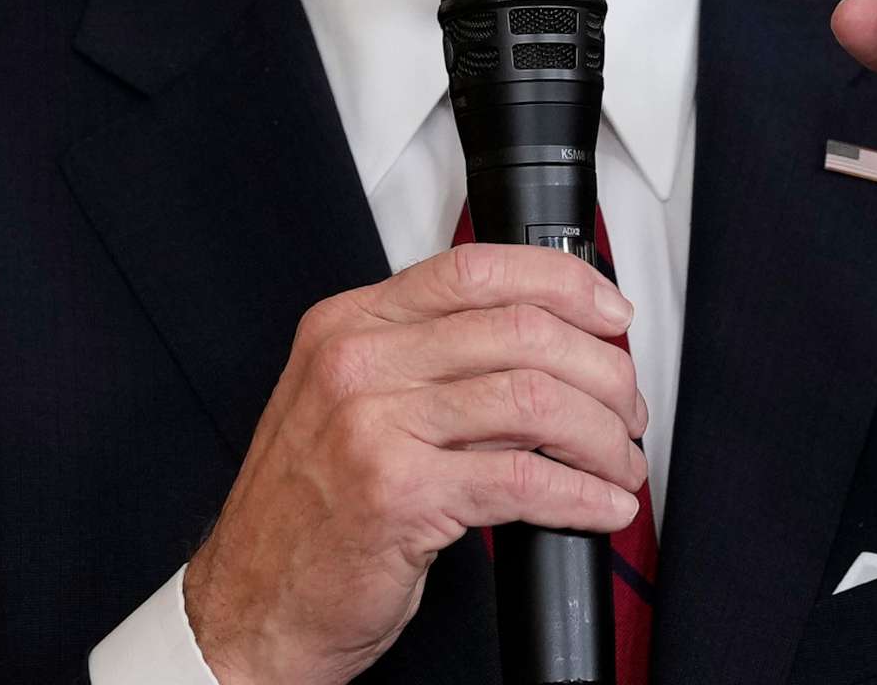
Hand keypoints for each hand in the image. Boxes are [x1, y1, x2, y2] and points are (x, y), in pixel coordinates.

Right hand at [183, 245, 648, 683]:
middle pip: (521, 331)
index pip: (475, 268)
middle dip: (602, 371)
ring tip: (620, 463)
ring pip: (534, 400)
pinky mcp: (397, 495)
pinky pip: (523, 481)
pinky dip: (582, 495)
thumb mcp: (353, 407)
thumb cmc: (309, 514)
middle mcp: (356, 362)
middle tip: (626, 409)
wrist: (250, 608)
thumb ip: (432, 362)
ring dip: (601, 437)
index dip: (563, 283)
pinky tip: (601, 507)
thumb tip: (546, 345)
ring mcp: (372, 425)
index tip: (609, 311)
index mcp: (348, 325)